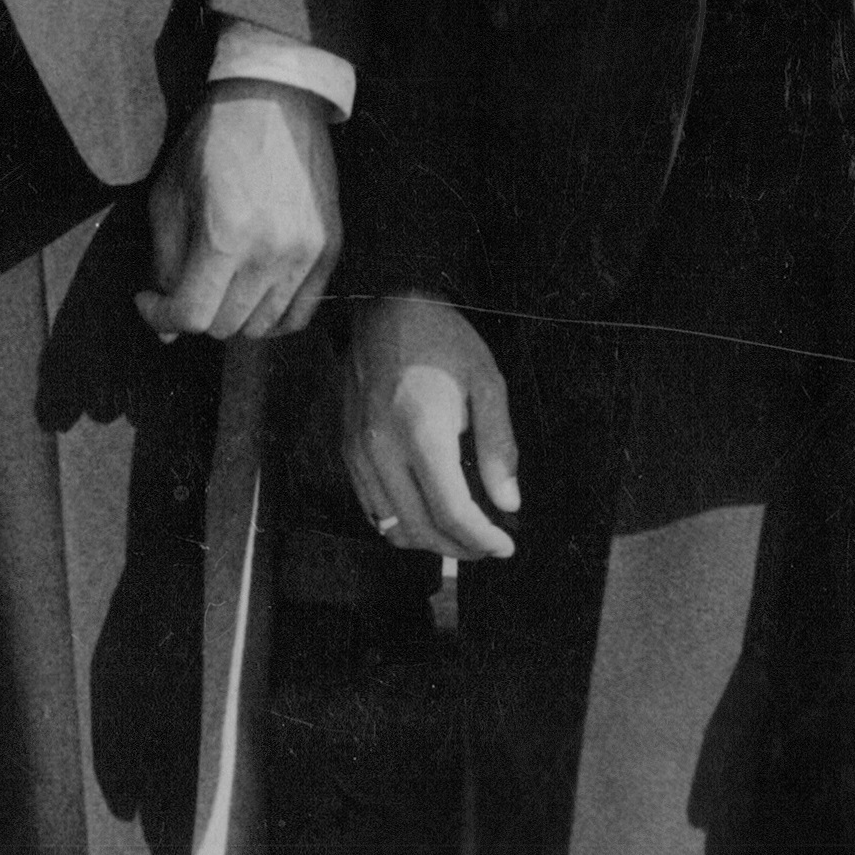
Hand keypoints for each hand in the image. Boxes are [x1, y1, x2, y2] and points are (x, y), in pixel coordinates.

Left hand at [138, 80, 339, 343]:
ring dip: (233, 316)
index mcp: (225, 238)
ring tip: (221, 285)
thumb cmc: (214, 142)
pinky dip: (272, 316)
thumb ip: (165, 263)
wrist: (276, 99)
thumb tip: (165, 328)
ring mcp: (306, 255)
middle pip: (225, 326)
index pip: (192, 316)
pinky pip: (301, 313)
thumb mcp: (169, 195)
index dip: (161, 317)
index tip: (149, 300)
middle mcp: (271, 254)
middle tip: (185, 284)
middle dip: (195, 313)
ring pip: (262, 326)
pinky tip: (254, 293)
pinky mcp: (329, 249)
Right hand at [342, 287, 521, 562]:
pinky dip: (401, 524)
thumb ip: (498, 447)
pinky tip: (426, 514)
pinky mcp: (346, 449)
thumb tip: (508, 503)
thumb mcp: (487, 382)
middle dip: (459, 548)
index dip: (481, 539)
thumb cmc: (443, 340)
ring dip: (429, 541)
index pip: (451, 511)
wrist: (385, 307)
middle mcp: (382, 449)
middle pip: (419, 528)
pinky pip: (371, 507)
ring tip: (460, 536)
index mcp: (421, 432)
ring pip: (391, 526)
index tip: (505, 547)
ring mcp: (358, 452)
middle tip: (488, 546)